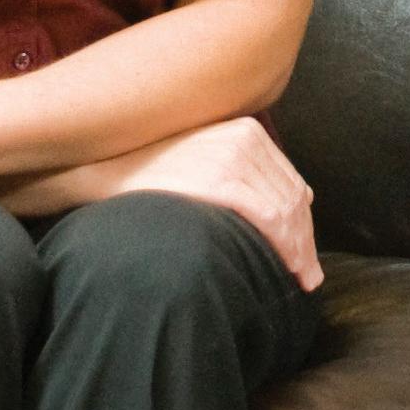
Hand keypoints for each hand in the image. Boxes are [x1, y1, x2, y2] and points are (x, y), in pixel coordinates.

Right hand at [53, 116, 324, 291]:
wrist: (102, 174)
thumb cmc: (150, 177)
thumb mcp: (204, 160)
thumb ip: (246, 173)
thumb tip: (300, 197)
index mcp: (246, 130)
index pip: (290, 182)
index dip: (304, 223)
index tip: (304, 253)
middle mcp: (246, 137)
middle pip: (294, 198)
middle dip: (305, 240)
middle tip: (307, 276)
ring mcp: (234, 157)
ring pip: (288, 211)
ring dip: (300, 250)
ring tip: (300, 280)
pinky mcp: (220, 180)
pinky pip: (270, 219)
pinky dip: (286, 247)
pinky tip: (287, 270)